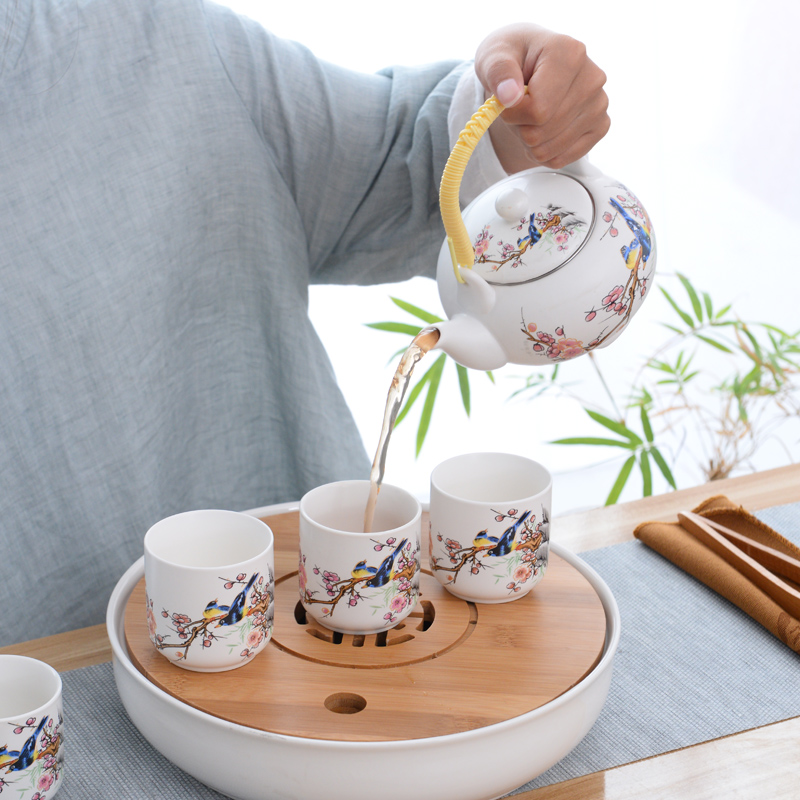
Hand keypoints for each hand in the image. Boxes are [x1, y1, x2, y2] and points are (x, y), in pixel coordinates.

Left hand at [474, 23, 609, 171]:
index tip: (506, 99)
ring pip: (549, 149)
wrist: (530, 64)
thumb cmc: (514, 58)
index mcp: (569, 53)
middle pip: (541, 132)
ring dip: (529, 140)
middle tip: (519, 106)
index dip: (512, 113)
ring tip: (531, 115)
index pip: (537, 110)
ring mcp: (599, 104)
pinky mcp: (600, 126)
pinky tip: (543, 129)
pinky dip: (544, 152)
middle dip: (520, 126)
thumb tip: (508, 95)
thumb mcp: (494, 55)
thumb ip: (498, 72)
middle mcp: (592, 78)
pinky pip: (561, 159)